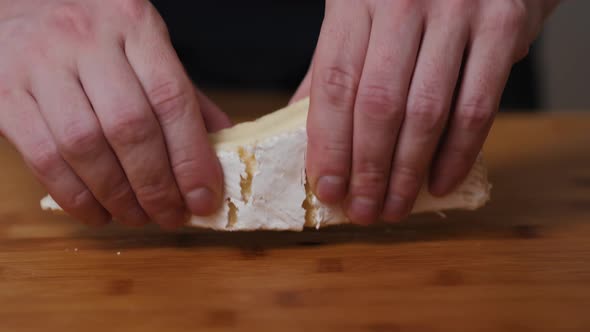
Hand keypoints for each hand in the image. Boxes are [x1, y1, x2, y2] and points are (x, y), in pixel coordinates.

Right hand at [0, 0, 230, 227]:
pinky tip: (99, 212)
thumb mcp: (144, 46)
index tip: (204, 197)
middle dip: (156, 185)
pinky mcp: (6, 95)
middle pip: (130, 127)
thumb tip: (222, 145)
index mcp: (134, 24)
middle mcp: (86, 39)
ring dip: (118, 197)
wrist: (20, 7)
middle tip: (171, 215)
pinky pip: (45, 159)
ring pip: (86, 147)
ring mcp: (40, 65)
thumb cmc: (94, 35)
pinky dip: (76, 197)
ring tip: (138, 217)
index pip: (172, 99)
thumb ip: (181, 94)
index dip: (192, 157)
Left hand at [292, 0, 560, 223]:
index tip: (328, 189)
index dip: (330, 145)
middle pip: (378, 105)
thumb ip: (335, 65)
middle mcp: (402, 2)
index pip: (335, 83)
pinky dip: (457, 155)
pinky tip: (439, 183)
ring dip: (408, 173)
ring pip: (426, 112)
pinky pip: (477, 107)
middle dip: (368, 170)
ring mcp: (456, 11)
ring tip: (395, 207)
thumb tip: (305, 130)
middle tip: (363, 210)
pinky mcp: (502, 24)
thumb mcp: (360, 13)